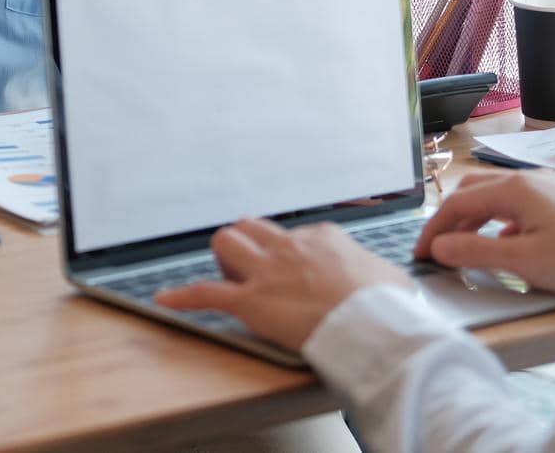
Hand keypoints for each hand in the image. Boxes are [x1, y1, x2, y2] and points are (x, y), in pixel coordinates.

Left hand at [154, 218, 408, 351]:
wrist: (376, 327)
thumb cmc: (389, 307)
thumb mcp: (389, 276)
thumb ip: (372, 270)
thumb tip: (379, 278)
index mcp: (321, 237)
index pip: (291, 235)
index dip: (288, 255)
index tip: (296, 274)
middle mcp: (288, 246)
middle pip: (250, 227)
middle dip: (246, 245)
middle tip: (254, 270)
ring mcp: (267, 272)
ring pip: (225, 243)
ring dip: (223, 260)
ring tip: (230, 278)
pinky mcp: (251, 301)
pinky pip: (206, 292)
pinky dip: (183, 296)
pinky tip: (164, 300)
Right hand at [414, 170, 554, 296]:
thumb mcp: (523, 261)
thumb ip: (474, 251)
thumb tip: (437, 247)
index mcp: (513, 189)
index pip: (457, 203)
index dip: (433, 229)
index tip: (420, 254)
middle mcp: (527, 179)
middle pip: (472, 191)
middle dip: (450, 219)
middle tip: (440, 250)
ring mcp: (546, 187)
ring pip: (494, 196)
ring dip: (473, 220)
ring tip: (465, 248)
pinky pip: (516, 205)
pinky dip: (497, 222)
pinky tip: (505, 244)